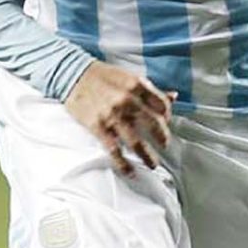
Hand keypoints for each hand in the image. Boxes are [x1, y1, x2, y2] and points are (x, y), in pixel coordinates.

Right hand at [64, 61, 174, 175]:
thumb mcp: (129, 77)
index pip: (162, 105)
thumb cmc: (103, 76)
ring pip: (137, 143)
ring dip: (148, 157)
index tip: (165, 122)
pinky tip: (130, 171)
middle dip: (162, 138)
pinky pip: (114, 150)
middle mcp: (127, 101)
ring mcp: (112, 116)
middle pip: (154, 125)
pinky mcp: (98, 127)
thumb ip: (151, 89)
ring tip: (153, 164)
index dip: (167, 115)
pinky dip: (123, 164)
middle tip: (165, 144)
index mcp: (137, 85)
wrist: (73, 75)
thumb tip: (174, 96)